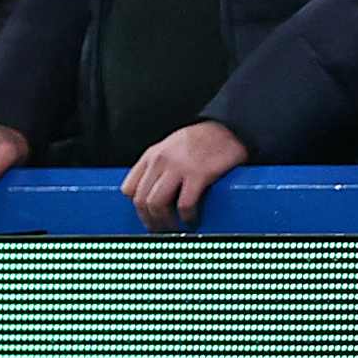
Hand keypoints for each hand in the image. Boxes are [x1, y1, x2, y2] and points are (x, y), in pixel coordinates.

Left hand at [125, 118, 249, 230]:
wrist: (229, 128)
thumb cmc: (202, 139)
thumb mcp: (170, 147)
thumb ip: (158, 166)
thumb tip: (151, 194)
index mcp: (152, 155)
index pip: (129, 188)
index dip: (137, 209)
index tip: (147, 218)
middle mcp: (161, 161)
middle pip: (141, 201)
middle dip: (150, 221)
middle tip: (161, 230)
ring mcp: (179, 167)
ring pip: (157, 204)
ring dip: (165, 222)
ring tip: (176, 227)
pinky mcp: (199, 174)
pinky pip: (184, 204)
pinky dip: (187, 218)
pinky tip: (192, 219)